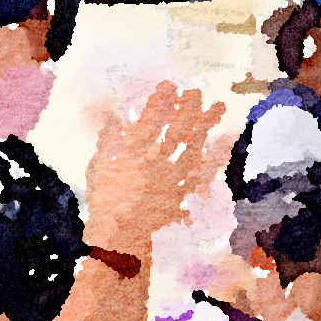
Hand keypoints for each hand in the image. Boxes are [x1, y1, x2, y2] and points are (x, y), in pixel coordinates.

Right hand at [84, 83, 225, 252]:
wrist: (118, 236)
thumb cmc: (103, 201)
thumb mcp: (97, 167)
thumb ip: (106, 141)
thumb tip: (111, 117)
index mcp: (132, 154)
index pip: (149, 121)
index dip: (160, 101)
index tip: (169, 85)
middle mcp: (155, 162)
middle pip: (176, 130)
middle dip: (188, 108)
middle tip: (197, 91)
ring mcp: (170, 178)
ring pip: (192, 148)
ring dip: (206, 127)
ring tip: (217, 109)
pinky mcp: (179, 194)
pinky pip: (200, 174)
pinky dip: (212, 160)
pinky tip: (222, 144)